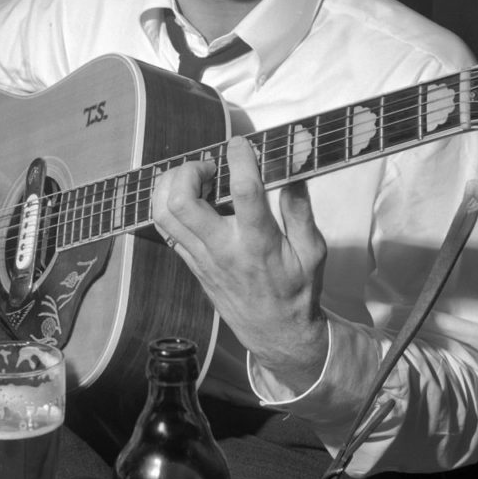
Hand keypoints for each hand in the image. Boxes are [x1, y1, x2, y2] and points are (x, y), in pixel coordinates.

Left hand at [151, 135, 328, 392]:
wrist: (276, 334)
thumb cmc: (298, 290)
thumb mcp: (313, 250)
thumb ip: (299, 206)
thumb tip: (292, 166)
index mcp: (259, 244)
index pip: (244, 192)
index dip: (239, 159)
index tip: (241, 143)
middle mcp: (223, 249)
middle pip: (183, 202)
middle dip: (190, 170)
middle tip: (211, 166)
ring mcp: (201, 258)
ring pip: (164, 213)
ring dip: (172, 184)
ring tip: (196, 177)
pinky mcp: (190, 263)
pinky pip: (164, 227)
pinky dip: (167, 202)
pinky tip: (189, 194)